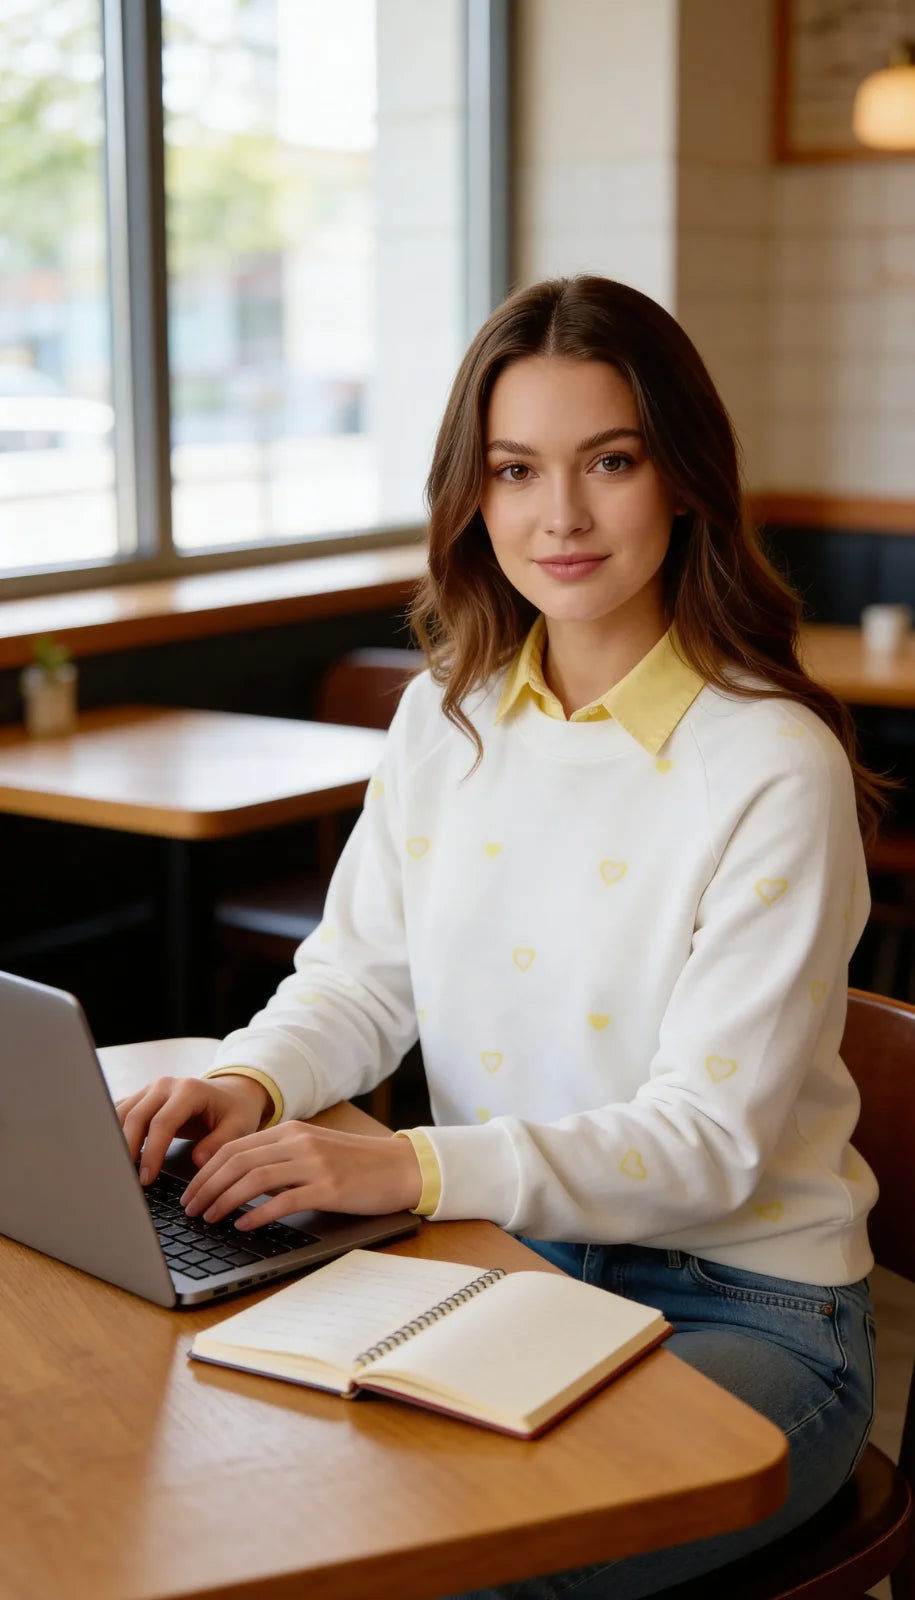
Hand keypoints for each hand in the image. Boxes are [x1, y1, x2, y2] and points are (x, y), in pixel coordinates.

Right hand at [115, 1074, 271, 1185]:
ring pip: (122, 1114)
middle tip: (128, 1180)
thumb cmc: (234, 1111)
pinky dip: (113, 1132)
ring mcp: (150, 1089)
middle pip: (136, 1117)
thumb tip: (198, 1161)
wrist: (230, 1093)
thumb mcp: (239, 1126)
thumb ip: (219, 1143)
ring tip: (118, 1170)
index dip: (152, 1152)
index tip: (147, 1178)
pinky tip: (112, 1154)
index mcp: (189, 1090)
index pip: (163, 1122)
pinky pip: (120, 1112)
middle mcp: (165, 1085)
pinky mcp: (141, 1096)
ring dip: (117, 1142)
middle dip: (128, 1150)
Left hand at [179, 1123, 422, 1226]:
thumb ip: (280, 1160)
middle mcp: (299, 1142)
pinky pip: (283, 1200)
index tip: (190, 1191)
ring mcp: (314, 1164)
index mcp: (291, 1131)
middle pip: (237, 1161)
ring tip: (208, 1218)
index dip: (205, 1170)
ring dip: (224, 1200)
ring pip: (253, 1178)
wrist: (401, 1167)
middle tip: (190, 1209)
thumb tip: (238, 1182)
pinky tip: (243, 1226)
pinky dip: (257, 1214)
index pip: (234, 1147)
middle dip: (206, 1186)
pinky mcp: (329, 1188)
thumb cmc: (356, 1165)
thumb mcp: (313, 1152)